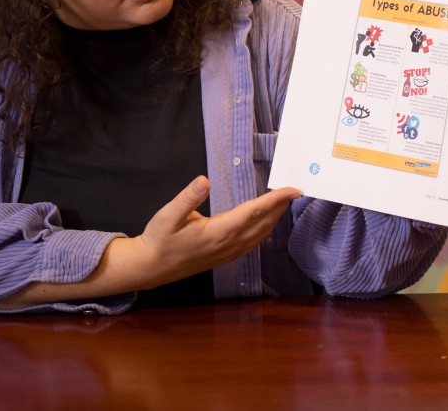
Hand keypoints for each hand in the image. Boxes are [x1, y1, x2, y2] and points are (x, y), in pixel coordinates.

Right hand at [131, 176, 301, 288]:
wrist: (151, 267)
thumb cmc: (159, 238)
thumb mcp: (167, 214)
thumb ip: (187, 198)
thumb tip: (203, 180)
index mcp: (219, 231)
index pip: (254, 212)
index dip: (275, 200)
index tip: (293, 190)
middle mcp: (228, 244)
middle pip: (263, 224)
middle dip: (281, 207)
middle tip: (296, 190)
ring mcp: (228, 253)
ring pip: (260, 235)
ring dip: (275, 218)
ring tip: (284, 202)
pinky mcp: (225, 257)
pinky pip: (252, 243)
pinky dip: (264, 230)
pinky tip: (266, 224)